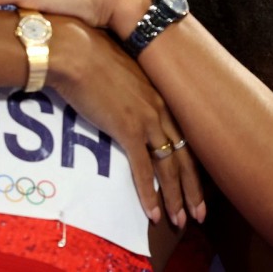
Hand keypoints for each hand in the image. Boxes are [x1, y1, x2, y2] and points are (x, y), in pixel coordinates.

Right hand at [49, 16, 205, 226]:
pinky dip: (150, 194)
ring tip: (180, 221)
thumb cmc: (88, 55)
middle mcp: (159, 107)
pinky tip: (154, 213)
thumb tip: (119, 101)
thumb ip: (125, 90)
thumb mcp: (117, 72)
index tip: (194, 183)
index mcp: (158, 94)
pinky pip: (144, 169)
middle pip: (185, 155)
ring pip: (170, 167)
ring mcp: (146, 119)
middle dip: (192, 189)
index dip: (190, 162)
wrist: (73, 50)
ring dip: (176, 198)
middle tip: (199, 214)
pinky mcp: (128, 129)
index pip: (183, 135)